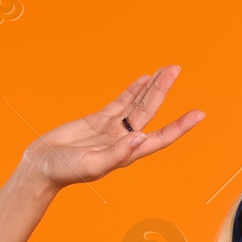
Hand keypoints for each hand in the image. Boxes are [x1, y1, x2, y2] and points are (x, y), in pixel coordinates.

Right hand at [20, 65, 204, 189]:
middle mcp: (125, 140)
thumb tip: (139, 139)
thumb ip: (116, 154)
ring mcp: (112, 129)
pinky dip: (132, 91)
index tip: (199, 113)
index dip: (180, 126)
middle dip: (163, 91)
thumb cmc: (65, 171)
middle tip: (175, 69)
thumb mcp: (92, 165)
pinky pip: (121, 103)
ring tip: (165, 70)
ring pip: (137, 104)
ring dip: (151, 88)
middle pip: (150, 112)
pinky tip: (143, 79)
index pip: (161, 137)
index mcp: (128, 153)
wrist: (42, 166)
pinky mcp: (99, 120)